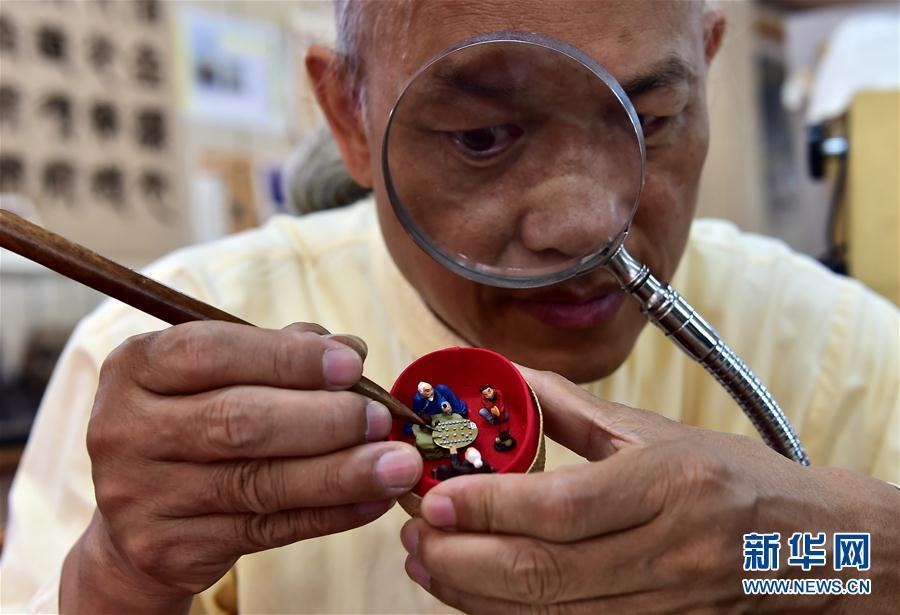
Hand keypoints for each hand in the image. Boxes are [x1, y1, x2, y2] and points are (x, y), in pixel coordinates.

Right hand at [62, 322, 421, 613]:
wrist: (137, 522)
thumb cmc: (194, 424)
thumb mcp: (217, 377)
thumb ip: (278, 354)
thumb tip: (351, 348)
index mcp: (136, 367)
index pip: (210, 352)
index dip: (287, 359)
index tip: (351, 363)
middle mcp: (125, 429)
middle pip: (236, 422)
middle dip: (323, 419)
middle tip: (380, 419)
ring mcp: (141, 495)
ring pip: (257, 483)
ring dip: (340, 473)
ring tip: (397, 465)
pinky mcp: (168, 549)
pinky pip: (265, 531)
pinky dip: (328, 515)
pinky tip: (373, 501)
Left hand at [401, 367, 898, 612]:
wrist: (810, 549)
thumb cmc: (734, 479)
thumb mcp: (658, 431)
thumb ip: (574, 411)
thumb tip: (507, 382)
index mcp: (668, 485)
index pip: (561, 507)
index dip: (489, 506)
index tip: (436, 496)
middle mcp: (665, 551)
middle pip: (543, 571)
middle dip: (462, 558)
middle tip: (416, 534)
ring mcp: (661, 603)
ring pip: (548, 612)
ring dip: (474, 593)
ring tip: (427, 563)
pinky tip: (474, 594)